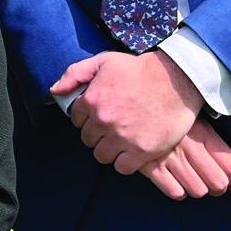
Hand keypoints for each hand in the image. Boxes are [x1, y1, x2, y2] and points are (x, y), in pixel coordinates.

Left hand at [52, 49, 201, 173]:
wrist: (175, 81)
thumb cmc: (139, 70)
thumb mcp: (103, 62)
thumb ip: (74, 74)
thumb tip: (54, 90)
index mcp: (92, 100)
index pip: (76, 119)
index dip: (86, 117)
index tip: (98, 115)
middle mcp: (103, 121)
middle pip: (87, 139)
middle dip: (96, 134)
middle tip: (111, 128)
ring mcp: (122, 138)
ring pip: (102, 156)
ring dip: (108, 150)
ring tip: (119, 141)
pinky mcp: (142, 151)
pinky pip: (122, 168)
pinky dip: (124, 162)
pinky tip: (131, 152)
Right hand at [139, 117, 230, 200]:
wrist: (132, 102)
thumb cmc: (168, 111)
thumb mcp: (193, 117)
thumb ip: (212, 138)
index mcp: (203, 133)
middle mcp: (189, 148)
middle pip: (217, 183)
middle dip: (218, 187)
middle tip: (214, 185)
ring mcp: (169, 158)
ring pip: (197, 190)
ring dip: (198, 189)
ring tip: (192, 180)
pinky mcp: (150, 166)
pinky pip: (174, 192)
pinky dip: (178, 191)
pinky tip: (175, 181)